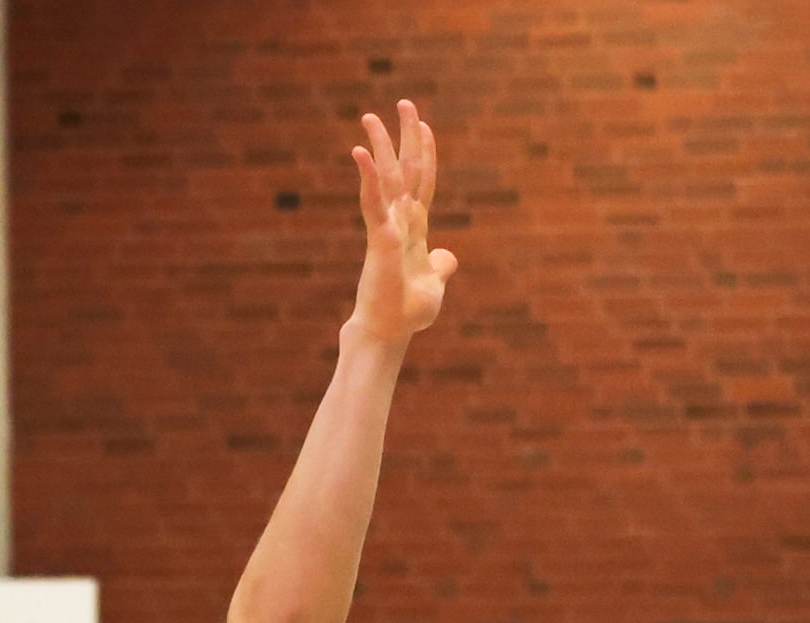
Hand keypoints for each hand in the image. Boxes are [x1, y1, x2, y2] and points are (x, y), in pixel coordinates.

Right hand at [344, 100, 455, 346]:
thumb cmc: (407, 313)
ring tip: (369, 116)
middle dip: (405, 136)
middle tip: (404, 102)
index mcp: (415, 229)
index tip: (424, 125)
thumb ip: (441, 267)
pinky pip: (372, 203)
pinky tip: (361, 153)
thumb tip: (448, 256)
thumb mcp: (434, 285)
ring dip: (379, 146)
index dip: (426, 153)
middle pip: (406, 169)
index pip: (423, 182)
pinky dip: (369, 178)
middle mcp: (400, 221)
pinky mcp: (380, 238)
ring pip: (386, 178)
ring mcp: (388, 226)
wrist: (388, 332)